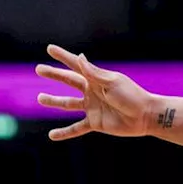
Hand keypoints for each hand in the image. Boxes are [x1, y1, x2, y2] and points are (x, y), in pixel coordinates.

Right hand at [35, 43, 155, 140]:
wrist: (144, 116)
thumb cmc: (131, 95)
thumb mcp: (112, 82)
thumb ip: (93, 73)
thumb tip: (79, 57)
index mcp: (96, 78)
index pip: (75, 65)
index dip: (62, 56)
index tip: (49, 48)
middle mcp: (92, 90)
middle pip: (68, 81)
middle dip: (54, 74)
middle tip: (38, 69)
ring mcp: (92, 107)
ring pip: (68, 104)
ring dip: (54, 101)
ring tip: (40, 98)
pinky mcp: (94, 122)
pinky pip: (76, 128)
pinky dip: (65, 132)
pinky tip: (52, 135)